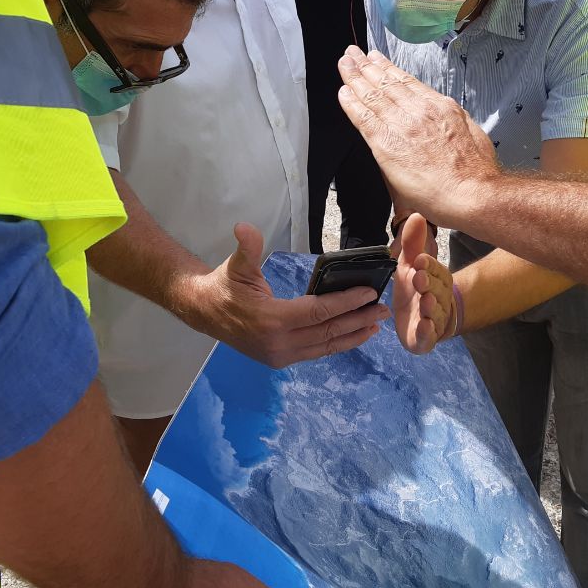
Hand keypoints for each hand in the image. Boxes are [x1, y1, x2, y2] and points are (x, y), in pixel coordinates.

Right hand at [188, 223, 388, 366]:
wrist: (204, 313)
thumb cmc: (224, 286)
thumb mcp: (236, 265)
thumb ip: (247, 247)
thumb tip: (244, 227)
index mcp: (271, 320)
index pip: (318, 312)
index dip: (346, 302)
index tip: (369, 293)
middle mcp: (279, 344)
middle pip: (328, 332)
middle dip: (358, 320)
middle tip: (383, 309)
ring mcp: (280, 356)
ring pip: (325, 347)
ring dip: (353, 336)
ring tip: (375, 325)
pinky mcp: (281, 360)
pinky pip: (316, 352)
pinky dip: (337, 344)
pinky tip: (354, 335)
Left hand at [338, 47, 499, 226]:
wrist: (472, 192)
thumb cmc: (476, 172)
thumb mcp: (472, 134)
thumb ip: (453, 123)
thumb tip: (445, 122)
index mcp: (440, 107)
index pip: (407, 82)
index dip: (388, 68)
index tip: (377, 59)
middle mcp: (419, 110)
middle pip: (387, 83)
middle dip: (367, 66)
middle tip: (353, 54)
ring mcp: (401, 124)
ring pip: (372, 95)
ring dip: (354, 77)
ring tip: (344, 64)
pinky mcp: (386, 143)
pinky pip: (362, 117)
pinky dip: (351, 103)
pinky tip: (343, 93)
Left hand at [391, 215, 454, 353]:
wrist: (417, 321)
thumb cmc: (415, 289)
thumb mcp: (409, 265)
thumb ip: (412, 244)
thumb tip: (416, 214)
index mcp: (438, 281)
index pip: (437, 271)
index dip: (430, 266)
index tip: (420, 260)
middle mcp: (440, 300)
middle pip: (439, 292)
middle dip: (430, 285)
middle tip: (419, 278)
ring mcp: (434, 321)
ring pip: (437, 314)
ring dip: (432, 308)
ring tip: (426, 301)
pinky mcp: (425, 339)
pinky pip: (429, 337)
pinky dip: (427, 333)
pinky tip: (424, 326)